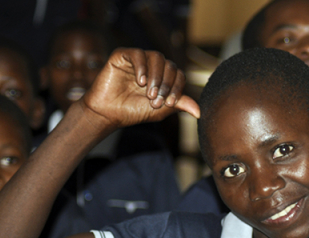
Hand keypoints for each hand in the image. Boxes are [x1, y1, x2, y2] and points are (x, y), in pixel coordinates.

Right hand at [79, 48, 199, 130]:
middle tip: (156, 99)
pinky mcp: (122, 55)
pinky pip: (137, 54)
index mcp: (164, 76)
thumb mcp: (161, 109)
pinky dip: (142, 67)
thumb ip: (179, 105)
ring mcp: (138, 59)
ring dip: (156, 76)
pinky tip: (140, 81)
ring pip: (156, 57)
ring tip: (148, 93)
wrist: (108, 113)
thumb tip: (200, 112)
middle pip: (170, 65)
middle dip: (166, 84)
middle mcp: (153, 66)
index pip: (179, 75)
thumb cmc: (134, 111)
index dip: (177, 88)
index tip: (169, 103)